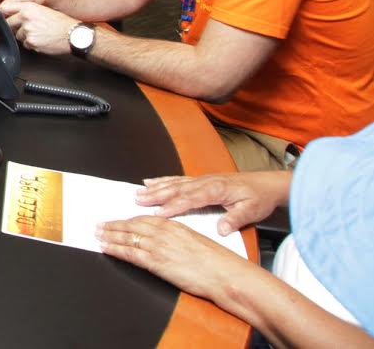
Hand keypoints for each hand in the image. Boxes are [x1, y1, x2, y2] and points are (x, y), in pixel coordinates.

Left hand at [4, 1, 76, 55]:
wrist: (72, 34)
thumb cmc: (60, 22)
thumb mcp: (42, 9)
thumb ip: (26, 10)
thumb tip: (11, 13)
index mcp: (28, 7)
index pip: (6, 8)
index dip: (4, 13)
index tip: (4, 16)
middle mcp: (26, 18)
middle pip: (8, 23)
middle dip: (15, 26)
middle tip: (27, 27)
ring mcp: (28, 30)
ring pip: (17, 35)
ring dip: (24, 36)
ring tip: (39, 33)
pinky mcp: (31, 42)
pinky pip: (25, 44)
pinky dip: (31, 43)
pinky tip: (41, 39)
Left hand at [95, 215, 253, 303]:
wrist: (226, 275)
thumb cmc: (218, 263)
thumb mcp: (197, 242)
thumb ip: (180, 239)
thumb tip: (169, 243)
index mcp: (175, 226)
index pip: (145, 220)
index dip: (128, 220)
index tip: (118, 221)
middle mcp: (165, 233)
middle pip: (132, 225)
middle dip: (114, 225)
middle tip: (99, 225)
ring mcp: (159, 246)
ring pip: (128, 237)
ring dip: (110, 235)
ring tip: (98, 234)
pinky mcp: (156, 261)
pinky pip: (130, 253)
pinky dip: (115, 249)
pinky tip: (105, 247)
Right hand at [135, 171, 289, 235]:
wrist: (267, 184)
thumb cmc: (259, 198)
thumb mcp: (252, 211)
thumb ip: (235, 219)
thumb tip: (221, 229)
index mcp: (216, 190)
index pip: (191, 199)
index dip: (174, 206)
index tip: (159, 213)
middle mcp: (205, 182)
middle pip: (177, 189)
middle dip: (157, 195)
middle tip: (139, 201)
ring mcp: (201, 179)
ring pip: (174, 183)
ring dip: (155, 188)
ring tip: (139, 192)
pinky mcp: (200, 180)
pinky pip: (178, 179)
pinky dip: (162, 180)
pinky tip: (151, 181)